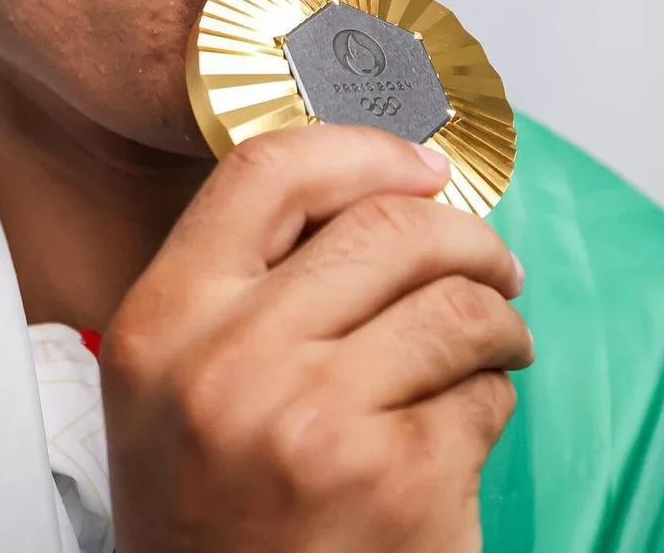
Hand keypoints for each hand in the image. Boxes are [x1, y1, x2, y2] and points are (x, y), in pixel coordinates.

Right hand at [101, 124, 532, 552]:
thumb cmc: (208, 511)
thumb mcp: (174, 381)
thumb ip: (242, 281)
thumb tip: (377, 189)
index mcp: (165, 320)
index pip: (269, 171)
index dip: (364, 151)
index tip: (421, 167)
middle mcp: (232, 363)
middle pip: (389, 227)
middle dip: (466, 237)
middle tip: (492, 265)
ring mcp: (319, 424)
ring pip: (457, 305)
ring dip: (498, 318)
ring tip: (498, 344)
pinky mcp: (402, 486)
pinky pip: (484, 396)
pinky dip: (491, 400)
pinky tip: (462, 428)